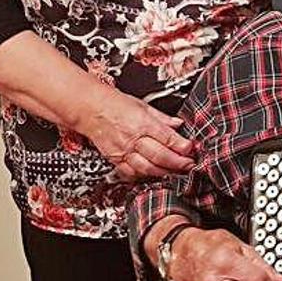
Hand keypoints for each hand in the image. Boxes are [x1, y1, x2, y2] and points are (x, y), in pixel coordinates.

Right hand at [76, 87, 194, 180]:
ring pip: (147, 168)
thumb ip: (162, 118)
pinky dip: (144, 176)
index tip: (191, 149)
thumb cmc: (114, 104)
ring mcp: (123, 151)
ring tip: (176, 172)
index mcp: (142, 122)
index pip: (167, 137)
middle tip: (190, 165)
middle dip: (178, 163)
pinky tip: (154, 174)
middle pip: (160, 156)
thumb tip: (178, 124)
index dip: (181, 145)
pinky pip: (132, 173)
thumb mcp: (142, 105)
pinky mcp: (115, 160)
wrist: (90, 109)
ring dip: (164, 172)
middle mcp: (133, 138)